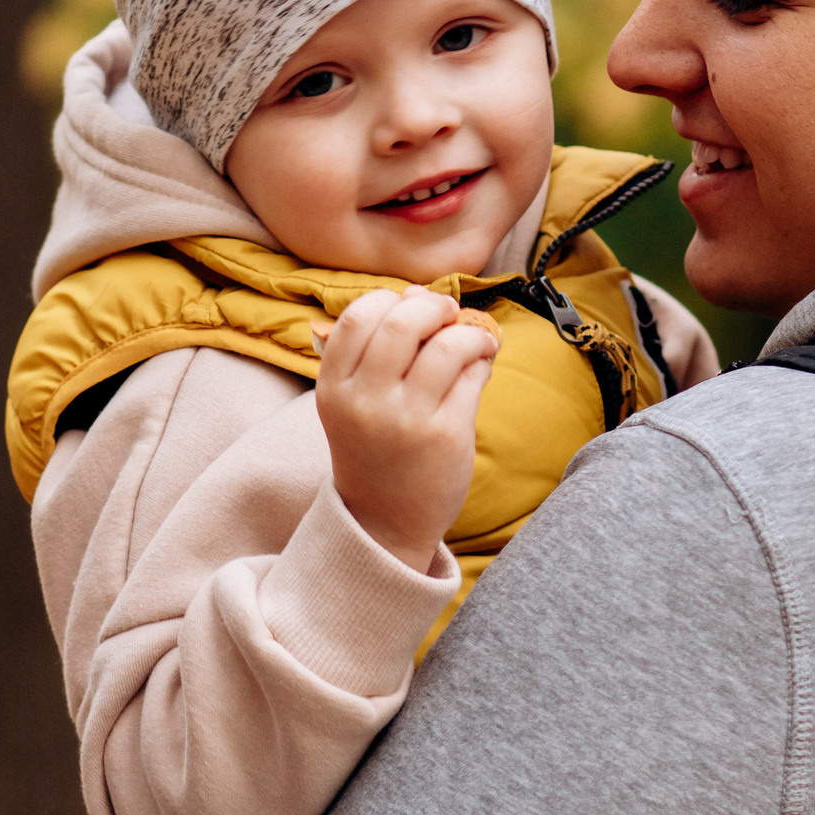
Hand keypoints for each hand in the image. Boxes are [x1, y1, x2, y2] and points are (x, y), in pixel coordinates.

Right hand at [315, 286, 498, 571]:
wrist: (383, 522)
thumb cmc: (373, 449)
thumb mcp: (352, 401)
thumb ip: (376, 349)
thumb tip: (420, 292)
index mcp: (334, 388)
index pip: (358, 318)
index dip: (390, 300)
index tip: (409, 306)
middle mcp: (364, 402)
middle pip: (403, 323)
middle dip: (434, 307)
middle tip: (448, 313)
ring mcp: (406, 421)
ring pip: (446, 346)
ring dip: (469, 333)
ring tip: (474, 341)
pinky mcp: (445, 436)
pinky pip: (471, 377)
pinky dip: (481, 361)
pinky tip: (480, 367)